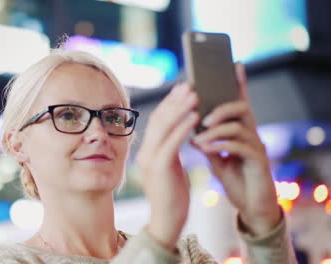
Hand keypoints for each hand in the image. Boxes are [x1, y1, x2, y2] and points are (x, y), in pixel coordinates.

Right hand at [136, 83, 199, 249]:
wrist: (168, 222)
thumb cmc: (173, 196)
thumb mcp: (172, 167)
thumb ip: (172, 150)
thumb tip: (181, 132)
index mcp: (147, 152)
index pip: (157, 121)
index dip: (169, 103)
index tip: (182, 89)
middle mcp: (145, 153)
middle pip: (159, 119)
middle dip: (175, 101)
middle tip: (190, 85)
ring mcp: (150, 160)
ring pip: (164, 127)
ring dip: (180, 108)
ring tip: (195, 94)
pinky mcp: (159, 168)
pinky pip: (172, 142)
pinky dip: (183, 127)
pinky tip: (196, 115)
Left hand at [191, 63, 280, 235]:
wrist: (251, 204)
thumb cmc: (234, 177)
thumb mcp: (215, 156)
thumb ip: (206, 140)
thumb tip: (188, 125)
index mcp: (240, 130)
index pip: (239, 101)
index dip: (239, 83)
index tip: (235, 64)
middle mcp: (252, 134)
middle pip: (241, 108)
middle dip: (220, 108)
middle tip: (201, 117)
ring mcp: (257, 147)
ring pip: (239, 126)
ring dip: (215, 130)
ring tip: (197, 138)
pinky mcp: (259, 162)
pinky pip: (240, 146)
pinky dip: (220, 145)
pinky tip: (204, 149)